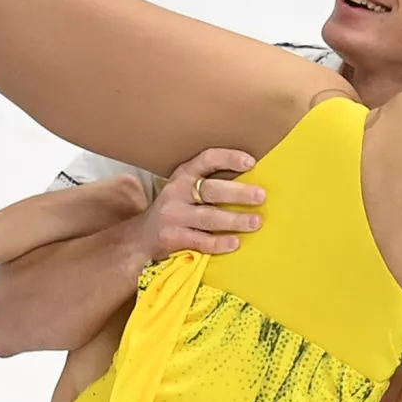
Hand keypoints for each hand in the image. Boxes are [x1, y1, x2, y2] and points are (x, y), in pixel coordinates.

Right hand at [138, 148, 267, 259]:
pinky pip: (200, 240)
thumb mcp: (185, 190)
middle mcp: (176, 192)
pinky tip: (235, 243)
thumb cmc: (176, 210)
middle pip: (211, 190)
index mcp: (183, 175)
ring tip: (256, 222)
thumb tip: (252, 184)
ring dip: (234, 220)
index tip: (251, 162)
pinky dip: (218, 243)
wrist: (140, 237)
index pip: (206, 159)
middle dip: (238, 193)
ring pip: (209, 217)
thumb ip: (210, 185)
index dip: (228, 158)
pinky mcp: (172, 238)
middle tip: (261, 196)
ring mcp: (173, 216)